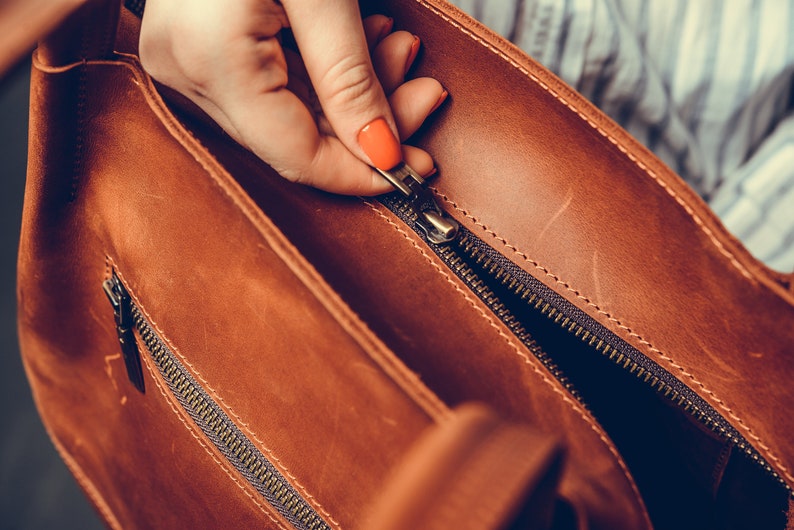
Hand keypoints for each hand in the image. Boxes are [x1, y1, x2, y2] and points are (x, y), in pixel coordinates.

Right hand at [139, 0, 446, 194]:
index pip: (297, 156)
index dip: (361, 171)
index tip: (415, 166)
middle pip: (294, 140)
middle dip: (368, 124)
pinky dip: (320, 77)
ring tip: (397, 52)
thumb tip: (382, 153)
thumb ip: (352, 79)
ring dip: (350, 97)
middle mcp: (184, 73)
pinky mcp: (194, 50)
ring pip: (285, 118)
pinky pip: (268, 88)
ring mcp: (183, 63)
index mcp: (211, 60)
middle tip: (424, 94)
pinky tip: (359, 50)